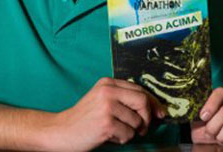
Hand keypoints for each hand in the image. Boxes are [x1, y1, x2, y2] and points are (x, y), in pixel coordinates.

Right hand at [49, 77, 166, 151]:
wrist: (63, 130)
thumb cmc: (85, 118)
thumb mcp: (102, 99)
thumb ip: (123, 98)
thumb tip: (155, 109)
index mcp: (107, 83)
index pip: (139, 88)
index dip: (153, 102)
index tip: (160, 113)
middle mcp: (108, 91)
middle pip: (143, 100)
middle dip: (146, 117)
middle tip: (139, 128)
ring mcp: (107, 107)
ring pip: (137, 121)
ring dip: (130, 131)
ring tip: (114, 130)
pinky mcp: (106, 123)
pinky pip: (128, 134)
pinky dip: (122, 139)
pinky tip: (108, 135)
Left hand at [191, 87, 222, 144]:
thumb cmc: (215, 117)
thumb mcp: (205, 111)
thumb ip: (196, 109)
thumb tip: (181, 109)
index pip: (219, 94)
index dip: (210, 106)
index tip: (203, 116)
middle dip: (214, 125)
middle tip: (209, 132)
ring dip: (222, 133)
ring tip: (218, 137)